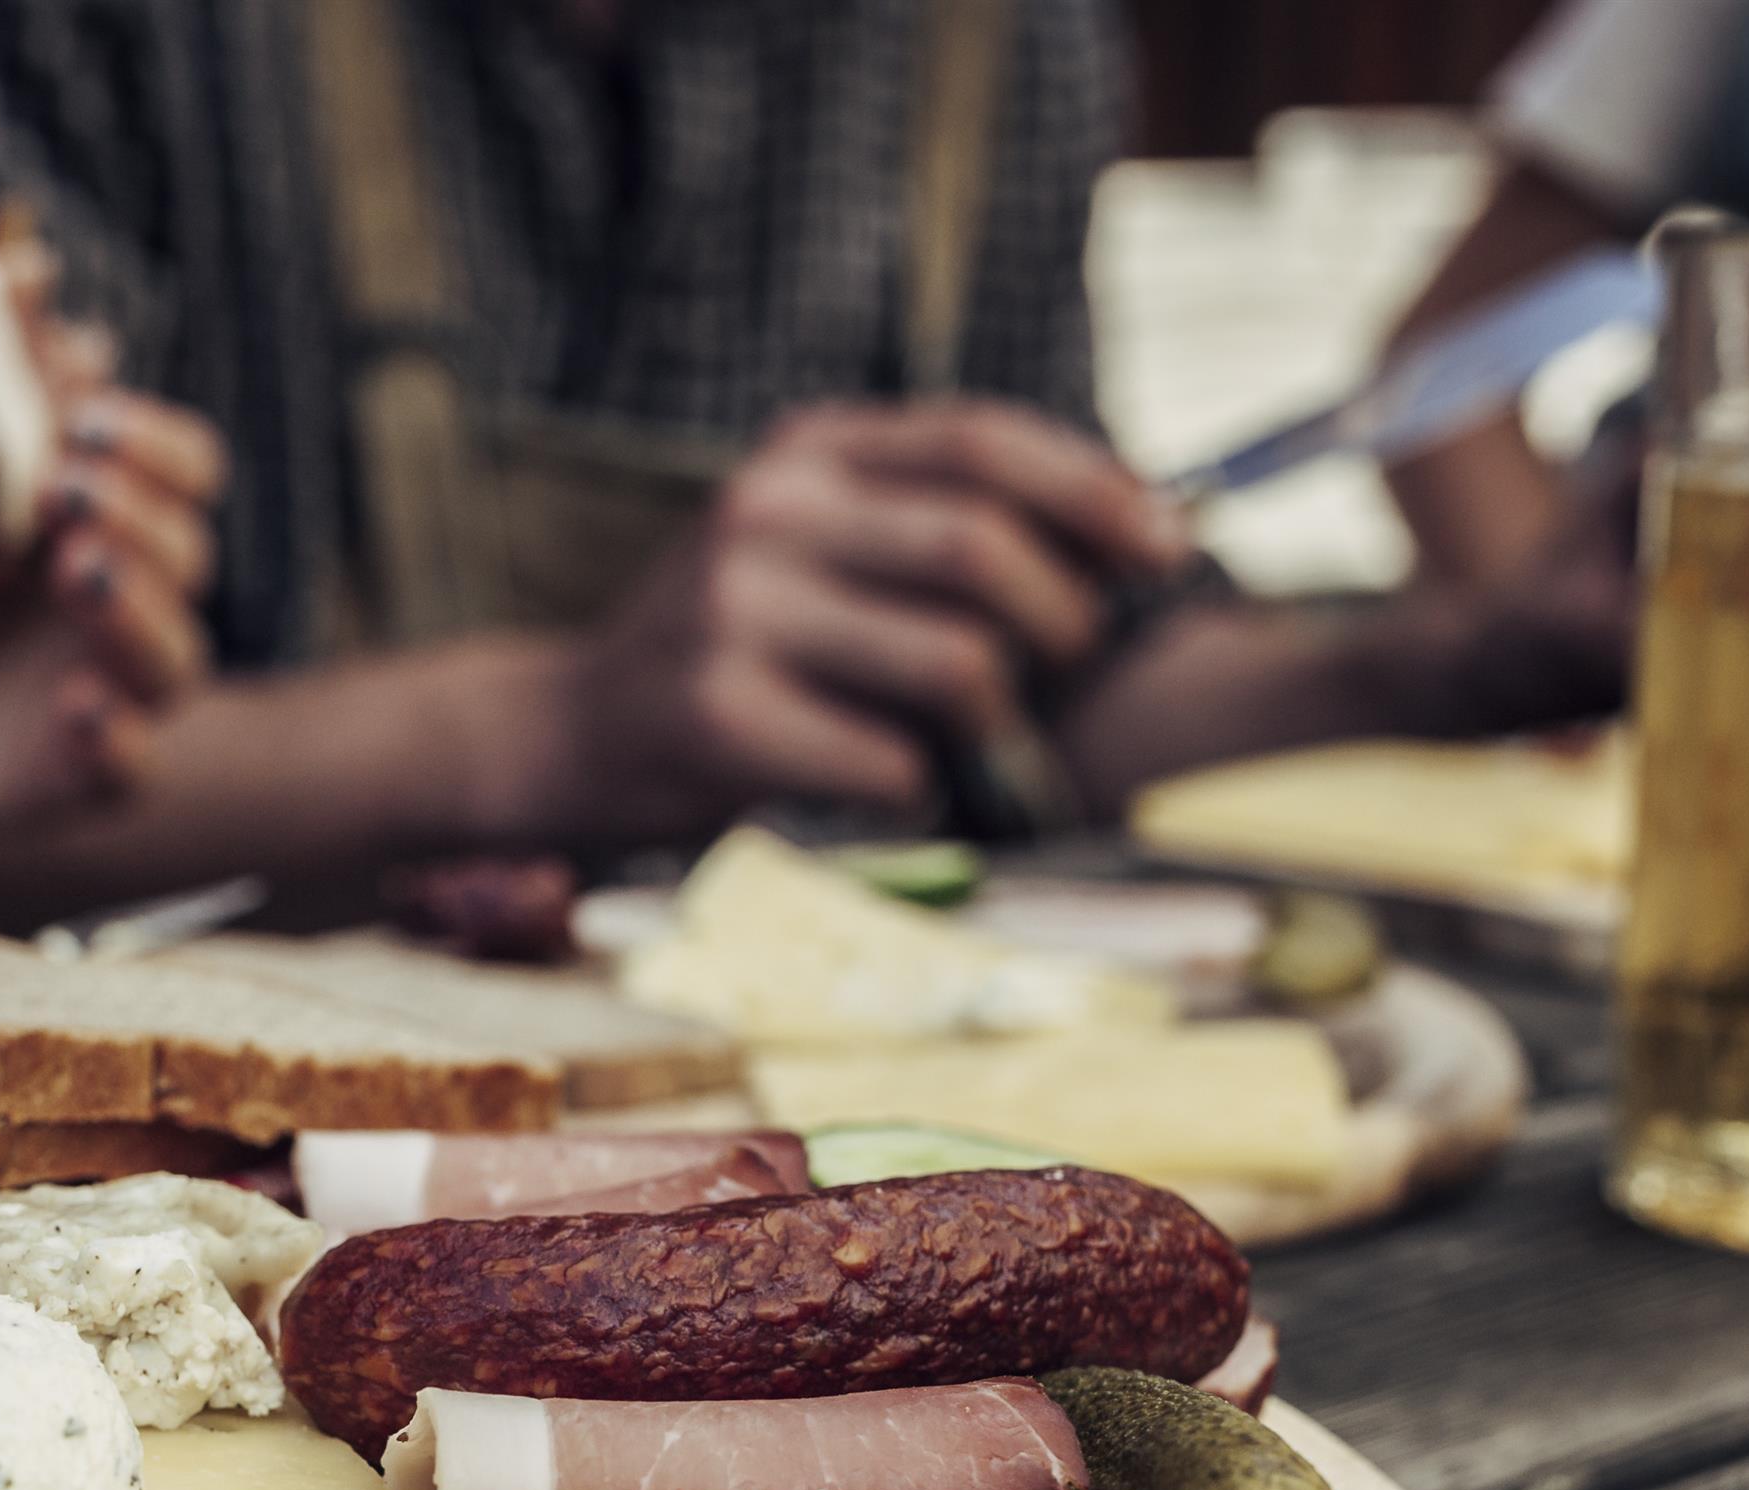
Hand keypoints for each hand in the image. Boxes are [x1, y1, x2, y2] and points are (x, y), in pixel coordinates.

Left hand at [0, 279, 227, 846]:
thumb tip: (26, 275)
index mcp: (103, 525)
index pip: (184, 470)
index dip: (153, 443)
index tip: (83, 423)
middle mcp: (125, 608)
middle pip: (193, 553)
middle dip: (139, 514)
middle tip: (65, 491)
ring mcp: (110, 695)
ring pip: (179, 659)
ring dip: (139, 610)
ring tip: (75, 570)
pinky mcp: (78, 779)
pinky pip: (135, 767)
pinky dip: (118, 737)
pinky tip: (73, 708)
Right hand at [539, 398, 1186, 842]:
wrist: (578, 731)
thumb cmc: (740, 647)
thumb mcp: (820, 545)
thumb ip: (935, 525)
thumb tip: (1138, 532)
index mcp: (808, 452)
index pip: (981, 441)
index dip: (1094, 490)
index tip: (1170, 546)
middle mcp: (768, 511)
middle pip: (979, 543)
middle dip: (1065, 616)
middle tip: (1075, 667)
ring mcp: (735, 611)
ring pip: (954, 659)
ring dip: (1001, 717)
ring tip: (983, 740)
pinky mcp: (719, 714)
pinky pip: (891, 759)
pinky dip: (925, 788)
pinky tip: (901, 789)